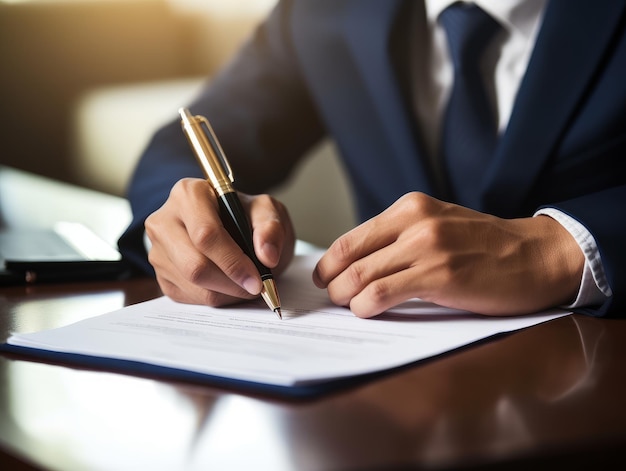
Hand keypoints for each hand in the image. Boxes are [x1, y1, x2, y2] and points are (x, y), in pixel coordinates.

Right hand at [145, 178, 294, 305]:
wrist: (232, 227)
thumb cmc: (246, 215)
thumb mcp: (266, 210)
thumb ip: (271, 227)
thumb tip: (267, 256)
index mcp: (189, 194)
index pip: (206, 234)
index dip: (233, 261)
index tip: (257, 279)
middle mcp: (165, 221)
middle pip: (194, 265)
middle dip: (231, 283)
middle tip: (255, 288)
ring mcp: (158, 250)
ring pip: (193, 285)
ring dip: (227, 293)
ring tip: (246, 284)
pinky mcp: (161, 276)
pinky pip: (190, 297)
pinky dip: (216, 297)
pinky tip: (230, 286)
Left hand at [313, 192, 583, 316]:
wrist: (536, 255)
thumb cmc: (485, 245)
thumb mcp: (438, 224)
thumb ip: (400, 237)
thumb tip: (359, 263)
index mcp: (410, 208)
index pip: (351, 238)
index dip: (329, 263)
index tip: (324, 278)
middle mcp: (414, 222)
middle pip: (349, 257)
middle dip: (332, 283)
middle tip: (332, 298)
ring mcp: (427, 248)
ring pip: (360, 276)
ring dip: (344, 298)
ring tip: (349, 307)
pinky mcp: (439, 275)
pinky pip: (382, 293)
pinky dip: (365, 306)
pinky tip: (367, 312)